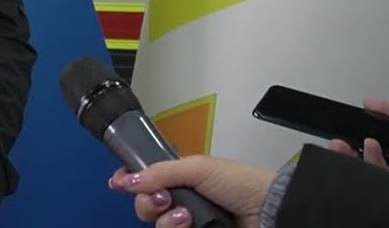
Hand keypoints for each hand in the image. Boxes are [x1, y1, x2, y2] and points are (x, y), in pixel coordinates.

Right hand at [108, 156, 274, 227]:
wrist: (269, 211)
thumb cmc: (237, 182)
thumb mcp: (198, 167)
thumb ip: (160, 172)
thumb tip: (126, 180)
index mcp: (181, 178)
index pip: (147, 179)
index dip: (130, 180)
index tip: (118, 183)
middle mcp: (182, 201)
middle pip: (146, 205)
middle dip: (147, 202)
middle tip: (164, 199)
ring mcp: (189, 224)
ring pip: (157, 225)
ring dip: (164, 220)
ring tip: (185, 216)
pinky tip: (189, 225)